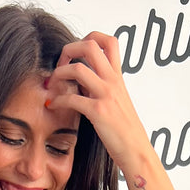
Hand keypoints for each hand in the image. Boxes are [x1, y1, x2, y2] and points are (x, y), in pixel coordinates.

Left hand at [46, 31, 148, 171]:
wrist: (136, 151)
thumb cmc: (126, 131)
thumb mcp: (117, 102)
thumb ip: (101, 88)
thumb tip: (83, 83)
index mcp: (118, 77)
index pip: (109, 41)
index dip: (89, 37)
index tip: (76, 52)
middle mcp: (113, 81)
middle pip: (90, 45)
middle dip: (69, 49)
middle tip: (60, 64)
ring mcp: (106, 95)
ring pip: (78, 68)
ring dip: (59, 73)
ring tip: (52, 84)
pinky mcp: (99, 112)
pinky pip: (72, 98)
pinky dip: (58, 99)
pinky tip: (53, 105)